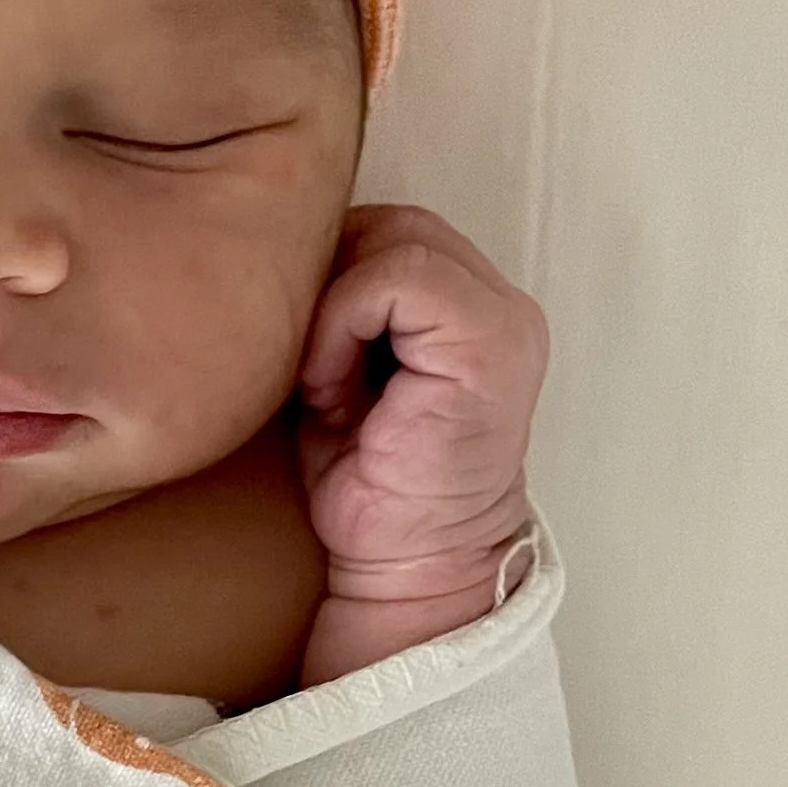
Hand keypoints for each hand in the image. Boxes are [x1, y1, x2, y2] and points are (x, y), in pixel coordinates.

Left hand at [296, 204, 545, 673]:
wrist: (406, 564)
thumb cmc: (365, 478)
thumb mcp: (340, 367)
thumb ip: (340, 300)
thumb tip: (282, 240)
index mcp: (470, 301)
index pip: (387, 225)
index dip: (331, 274)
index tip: (312, 356)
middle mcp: (502, 300)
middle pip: (392, 222)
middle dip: (332, 285)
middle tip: (314, 369)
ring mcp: (505, 319)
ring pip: (396, 238)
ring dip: (337, 308)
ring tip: (328, 383)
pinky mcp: (491, 342)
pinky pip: (399, 277)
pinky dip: (345, 324)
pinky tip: (335, 390)